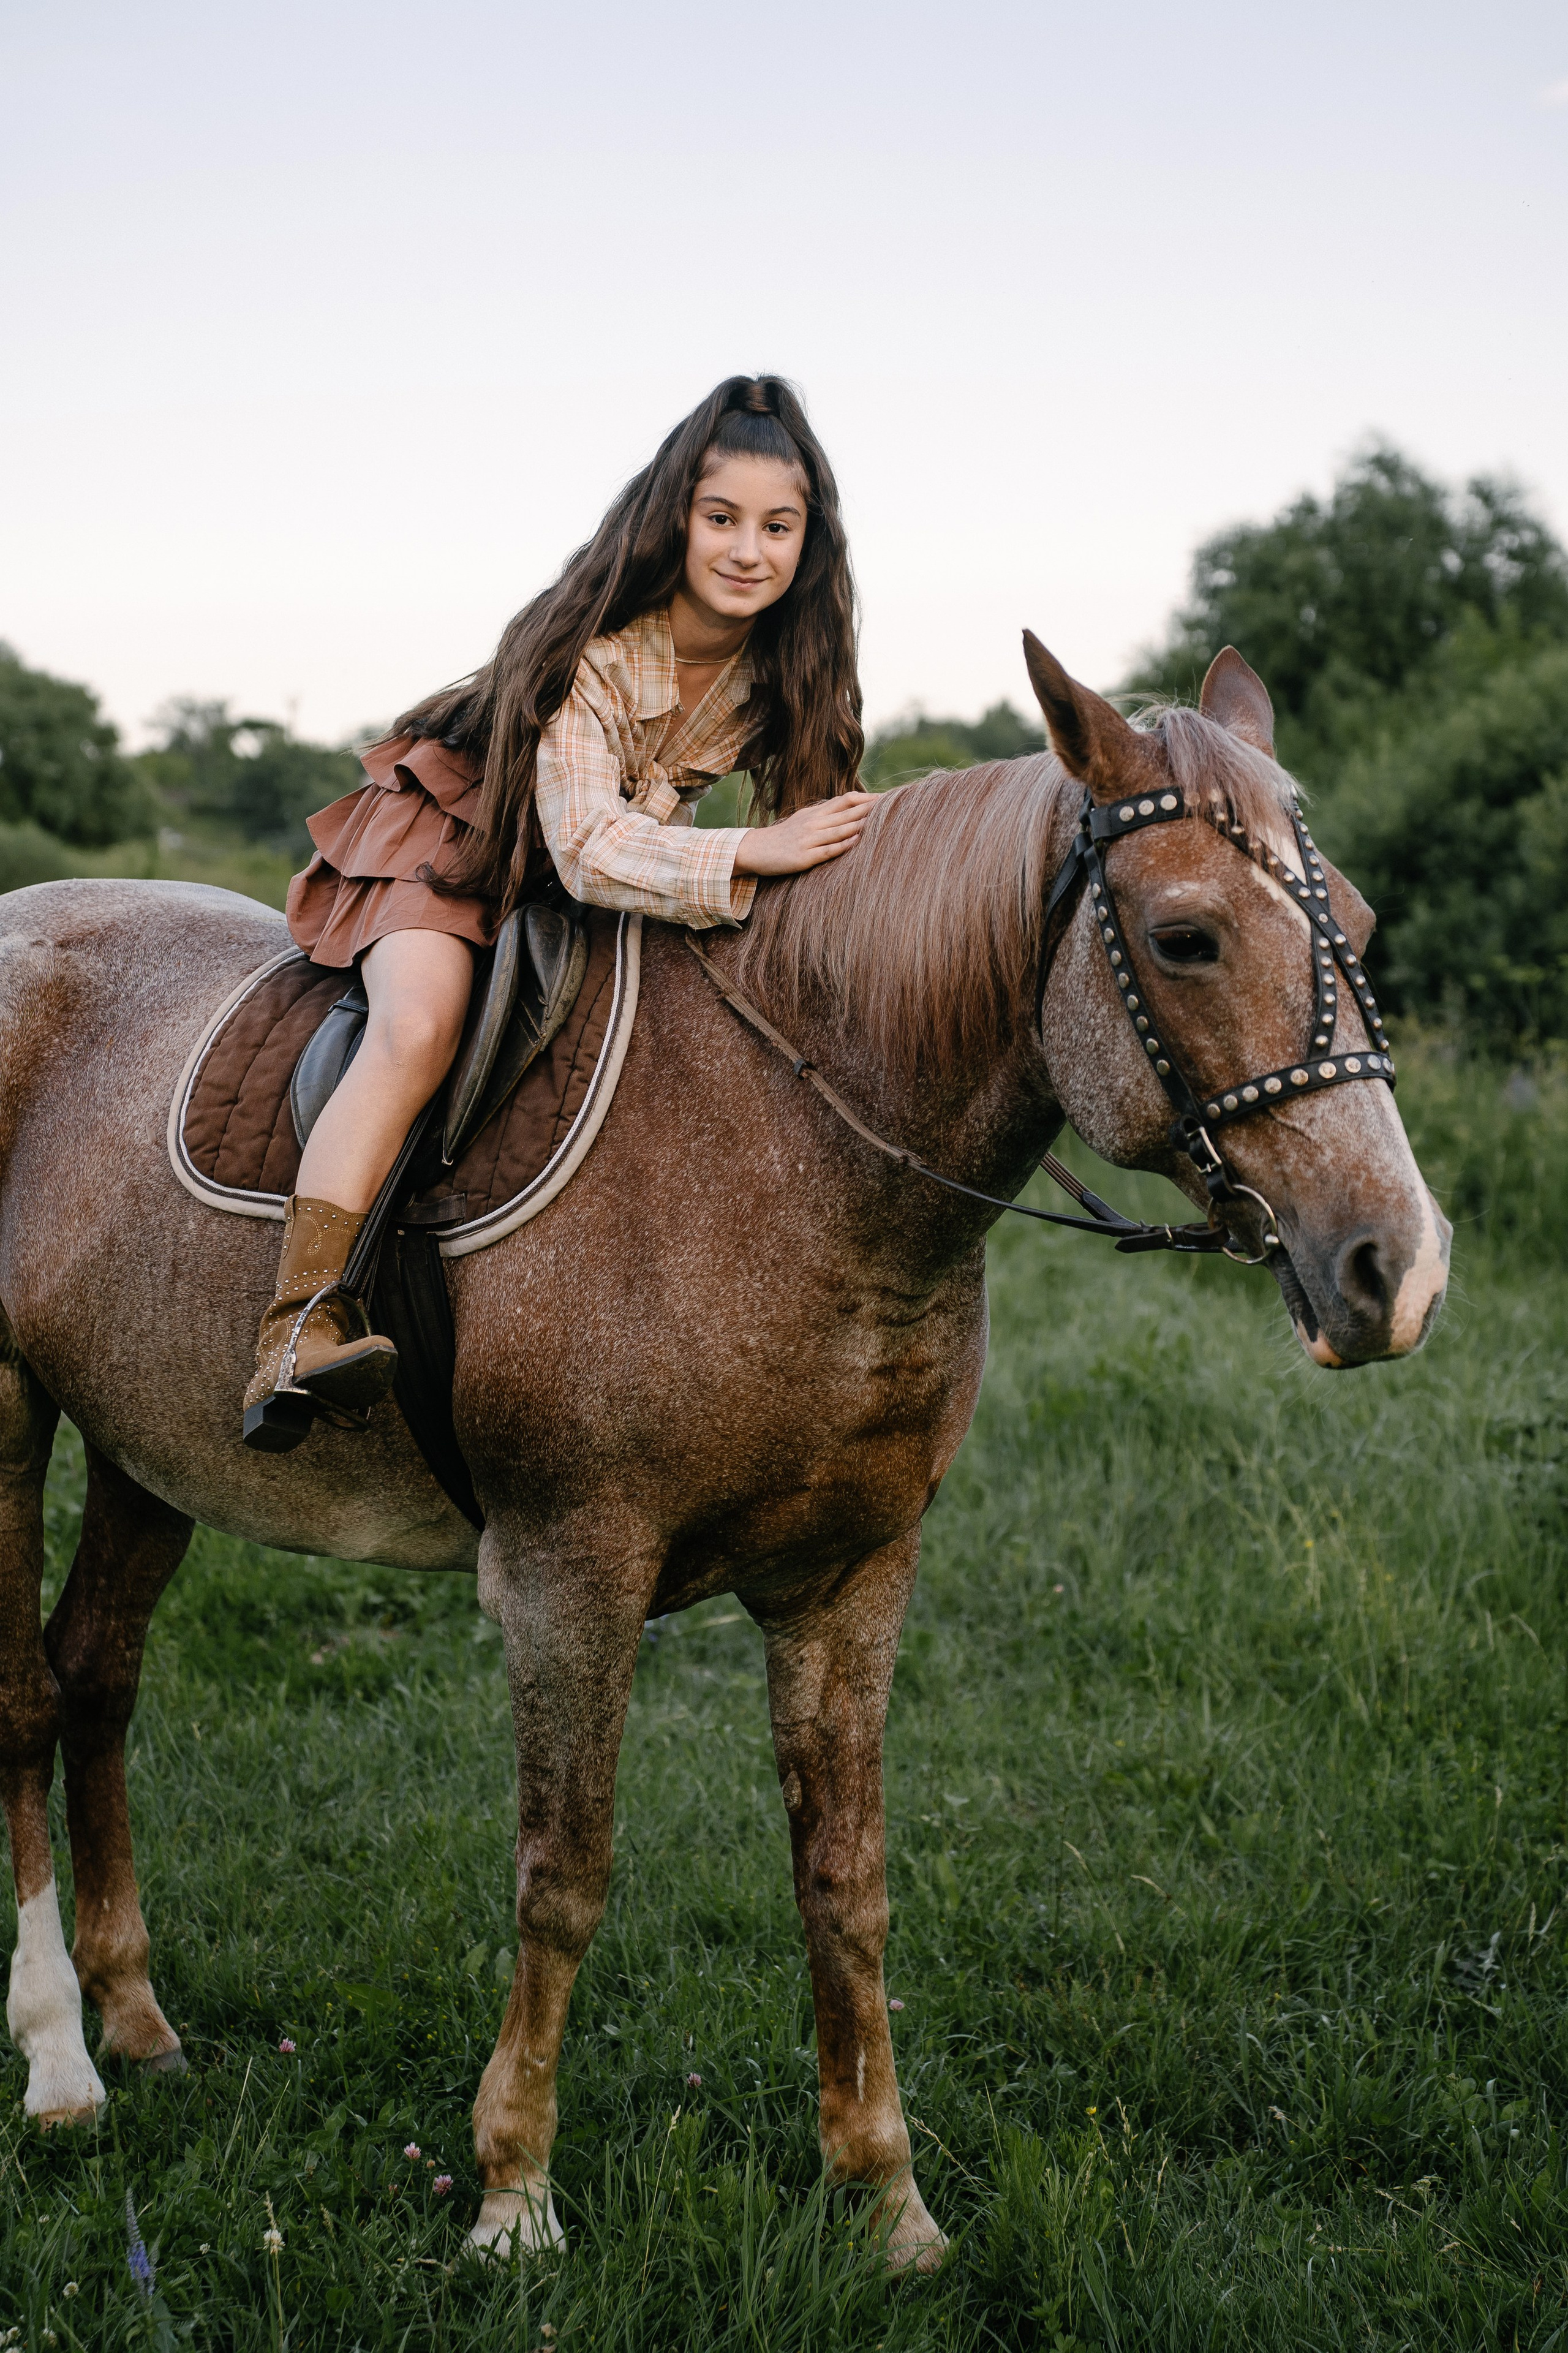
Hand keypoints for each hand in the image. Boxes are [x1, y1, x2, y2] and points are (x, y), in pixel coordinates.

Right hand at [732, 791, 876, 876]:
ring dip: (860, 824)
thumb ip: (825, 814)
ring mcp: (809, 840)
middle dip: (869, 808)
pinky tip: (857, 840)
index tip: (884, 797)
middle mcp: (813, 823)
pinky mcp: (804, 857)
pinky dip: (844, 844)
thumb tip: (848, 808)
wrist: (756, 850)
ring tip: (880, 820)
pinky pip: (828, 850)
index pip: (845, 800)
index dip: (865, 797)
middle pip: (846, 812)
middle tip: (892, 804)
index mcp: (815, 812)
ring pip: (840, 829)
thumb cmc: (783, 836)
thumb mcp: (803, 819)